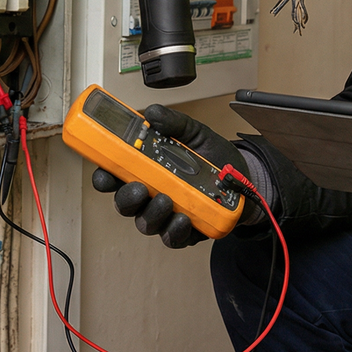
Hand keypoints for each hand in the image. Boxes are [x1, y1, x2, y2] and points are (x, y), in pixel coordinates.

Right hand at [90, 103, 253, 248]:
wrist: (246, 178)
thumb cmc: (215, 157)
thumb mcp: (196, 133)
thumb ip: (174, 123)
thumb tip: (153, 113)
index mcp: (147, 169)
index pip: (115, 175)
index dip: (104, 175)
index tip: (105, 172)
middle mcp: (151, 193)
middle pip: (124, 202)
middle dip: (126, 197)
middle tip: (138, 188)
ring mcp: (166, 215)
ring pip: (145, 222)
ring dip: (151, 213)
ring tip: (166, 200)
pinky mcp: (184, 232)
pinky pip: (171, 238)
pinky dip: (174, 231)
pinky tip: (182, 219)